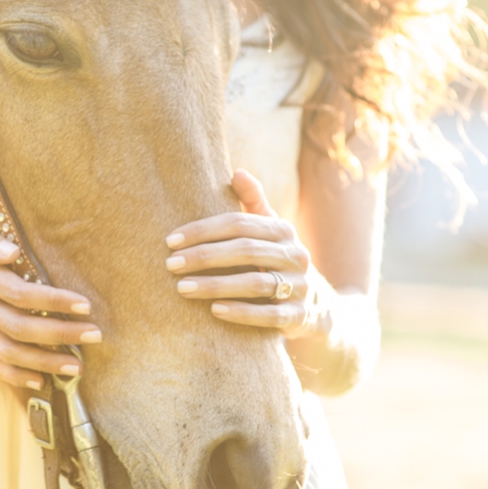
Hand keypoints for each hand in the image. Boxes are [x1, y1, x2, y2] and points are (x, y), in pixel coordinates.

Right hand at [0, 208, 100, 389]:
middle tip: (96, 336)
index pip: (22, 293)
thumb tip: (14, 252)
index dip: (54, 301)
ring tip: (76, 367)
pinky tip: (37, 382)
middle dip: (61, 335)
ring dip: (43, 363)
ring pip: (8, 352)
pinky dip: (12, 376)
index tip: (84, 304)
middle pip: (22, 328)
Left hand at [165, 169, 316, 335]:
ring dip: (215, 285)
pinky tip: (214, 311)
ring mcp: (299, 286)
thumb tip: (237, 172)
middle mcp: (295, 255)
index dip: (204, 230)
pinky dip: (241, 312)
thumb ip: (253, 203)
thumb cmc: (277, 261)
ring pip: (255, 283)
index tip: (171, 240)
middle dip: (204, 256)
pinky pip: (269, 315)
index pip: (240, 224)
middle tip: (170, 264)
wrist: (317, 306)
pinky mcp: (298, 316)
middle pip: (245, 251)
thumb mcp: (270, 232)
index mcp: (283, 231)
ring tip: (182, 288)